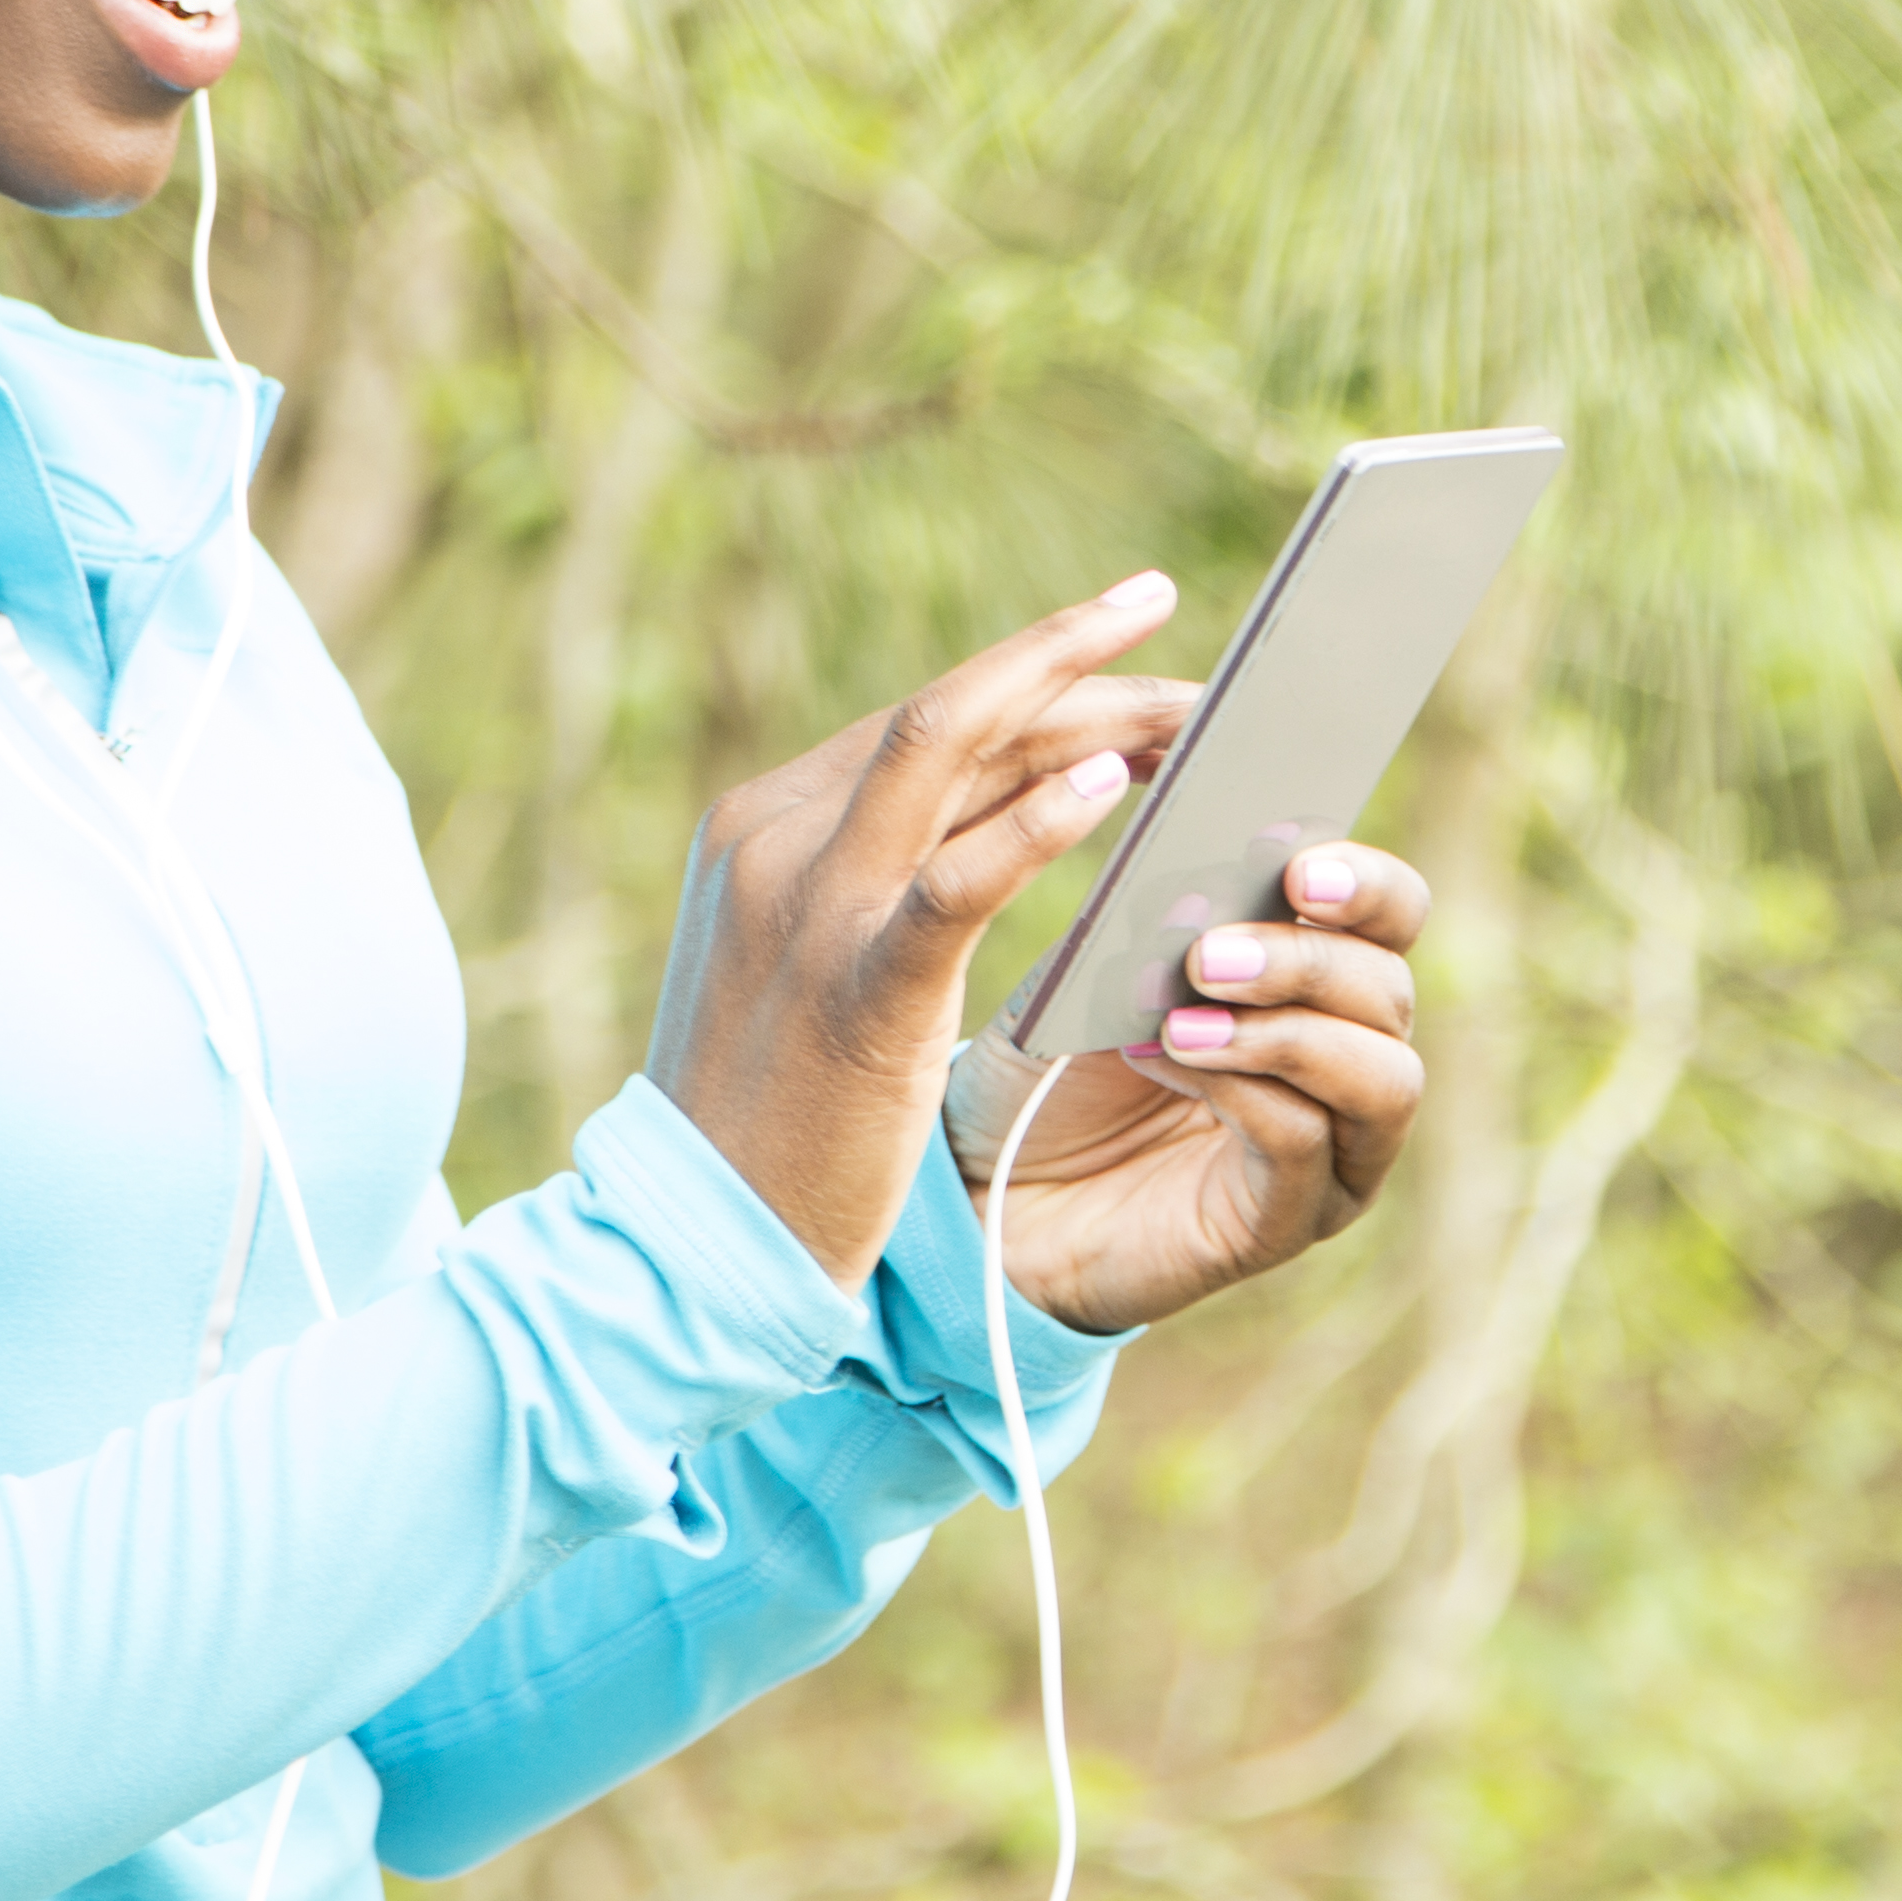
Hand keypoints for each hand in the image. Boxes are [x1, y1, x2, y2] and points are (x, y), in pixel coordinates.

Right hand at [651, 576, 1201, 1289]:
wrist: (701, 1243)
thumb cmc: (779, 1117)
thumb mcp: (816, 963)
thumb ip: (892, 876)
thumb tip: (1035, 802)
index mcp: (764, 821)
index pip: (924, 719)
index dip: (1041, 681)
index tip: (1132, 657)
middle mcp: (777, 835)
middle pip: (954, 714)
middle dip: (1083, 673)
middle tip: (1200, 675)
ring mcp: (809, 905)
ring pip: (959, 754)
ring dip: (1092, 719)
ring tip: (1194, 709)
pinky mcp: (857, 989)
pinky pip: (958, 880)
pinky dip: (1040, 823)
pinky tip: (1116, 789)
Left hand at [942, 841, 1426, 1335]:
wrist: (994, 1189)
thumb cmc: (1056, 1067)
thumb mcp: (1097, 971)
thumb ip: (1159, 923)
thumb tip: (1204, 880)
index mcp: (1317, 980)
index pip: (1392, 918)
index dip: (1366, 886)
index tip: (1299, 870)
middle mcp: (1348, 1063)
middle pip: (1389, 992)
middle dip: (1306, 960)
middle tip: (1209, 954)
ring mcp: (1333, 1151)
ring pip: (1381, 1076)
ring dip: (1288, 1033)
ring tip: (1185, 1018)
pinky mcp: (1291, 1219)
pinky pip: (1307, 1144)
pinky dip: (1244, 1092)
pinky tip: (1169, 1061)